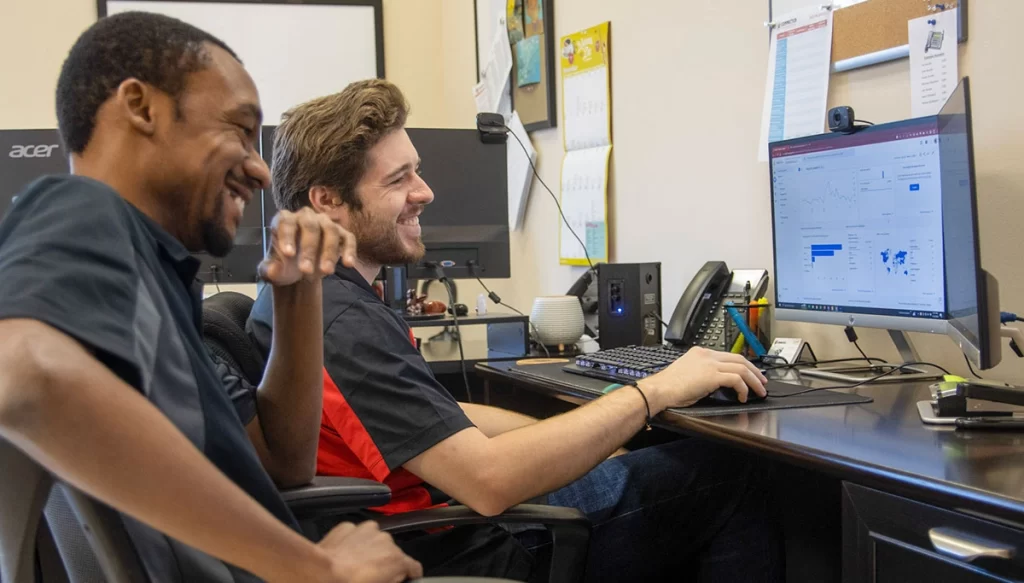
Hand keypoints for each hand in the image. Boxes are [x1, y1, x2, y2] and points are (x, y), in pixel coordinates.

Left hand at [259, 208, 355, 285]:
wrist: (300, 272)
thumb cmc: (284, 266)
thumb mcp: (272, 272)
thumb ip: (269, 271)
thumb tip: (273, 271)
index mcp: (284, 220)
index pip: (285, 222)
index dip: (287, 236)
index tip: (289, 255)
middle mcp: (306, 217)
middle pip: (310, 226)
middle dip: (309, 248)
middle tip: (306, 271)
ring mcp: (325, 224)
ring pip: (330, 230)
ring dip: (329, 251)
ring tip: (326, 272)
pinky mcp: (341, 234)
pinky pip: (348, 238)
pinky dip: (349, 250)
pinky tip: (348, 264)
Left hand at [317, 521, 421, 582]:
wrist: (320, 574)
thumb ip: (393, 579)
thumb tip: (394, 577)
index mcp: (397, 560)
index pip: (414, 567)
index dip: (410, 575)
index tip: (405, 579)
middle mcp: (386, 540)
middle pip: (391, 553)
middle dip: (384, 563)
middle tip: (370, 577)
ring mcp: (367, 530)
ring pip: (373, 540)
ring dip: (368, 550)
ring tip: (354, 566)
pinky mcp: (348, 527)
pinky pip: (355, 535)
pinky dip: (352, 543)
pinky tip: (343, 556)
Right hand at [639, 347, 767, 409]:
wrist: (660, 389)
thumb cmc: (669, 387)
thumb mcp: (687, 373)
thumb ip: (702, 372)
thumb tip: (715, 383)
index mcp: (700, 353)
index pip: (728, 355)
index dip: (742, 365)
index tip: (750, 374)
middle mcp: (707, 355)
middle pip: (740, 359)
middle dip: (754, 371)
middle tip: (762, 381)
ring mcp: (710, 364)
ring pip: (742, 368)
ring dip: (754, 381)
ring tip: (759, 391)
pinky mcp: (712, 375)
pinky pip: (736, 379)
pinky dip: (744, 388)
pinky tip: (742, 397)